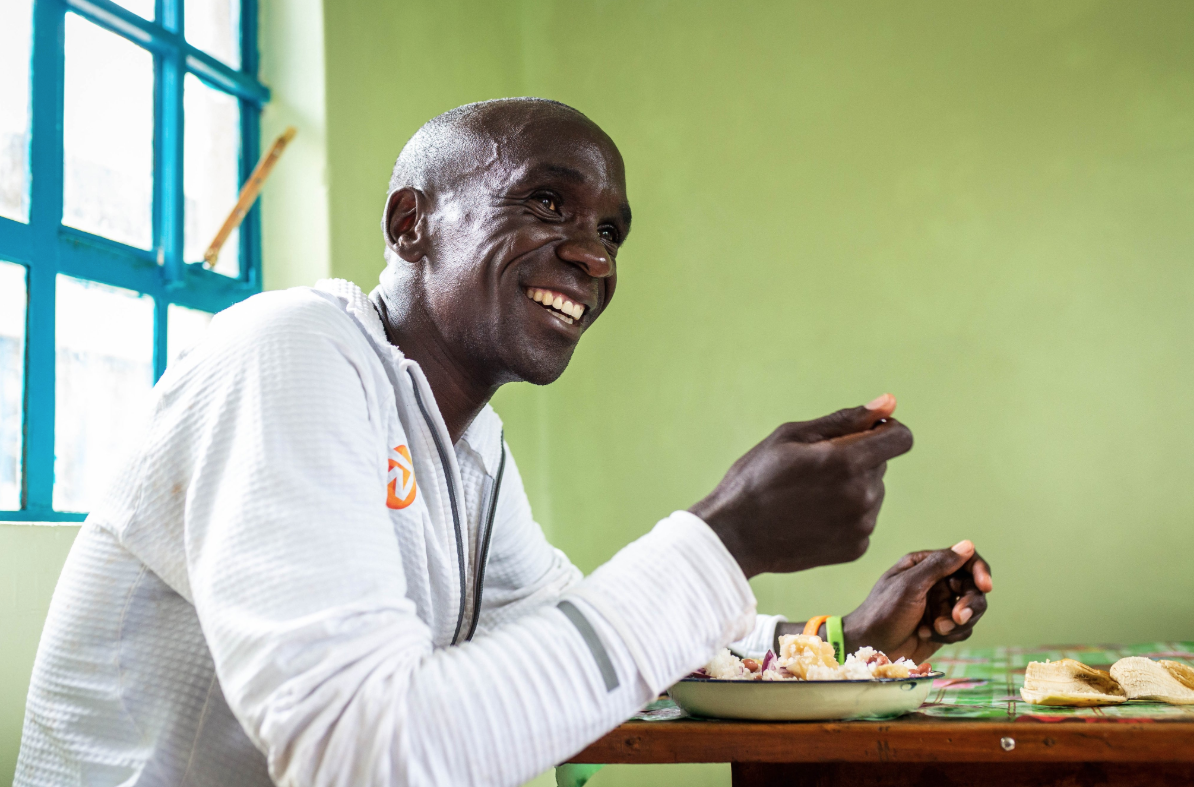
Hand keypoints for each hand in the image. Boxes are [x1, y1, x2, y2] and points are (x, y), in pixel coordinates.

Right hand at [691, 394, 912, 577]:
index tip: (864, 433)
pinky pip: (863, 519)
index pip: (901, 438)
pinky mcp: (857, 547)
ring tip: (807, 497)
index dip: (886, 430)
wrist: (734, 535)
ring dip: (850, 488)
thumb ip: (845, 420)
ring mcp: (862, 525)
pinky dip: (844, 515)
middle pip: (880, 464)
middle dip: (855, 460)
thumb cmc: (757, 478)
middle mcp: (863, 495)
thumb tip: (888, 403)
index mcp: (848, 462)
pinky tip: (812, 518)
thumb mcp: (792, 436)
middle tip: (811, 471)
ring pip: (872, 492)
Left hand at [840, 540, 992, 663]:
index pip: (964, 560)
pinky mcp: (944, 627)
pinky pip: (964, 628)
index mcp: (925, 565)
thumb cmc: (884, 612)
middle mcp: (935, 582)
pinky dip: (951, 634)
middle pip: (972, 587)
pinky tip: (928, 635)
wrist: (871, 647)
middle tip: (957, 617)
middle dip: (969, 604)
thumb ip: (938, 565)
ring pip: (972, 609)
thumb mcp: (910, 585)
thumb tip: (968, 545)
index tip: (985, 586)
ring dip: (958, 622)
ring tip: (937, 629)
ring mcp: (940, 605)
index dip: (979, 571)